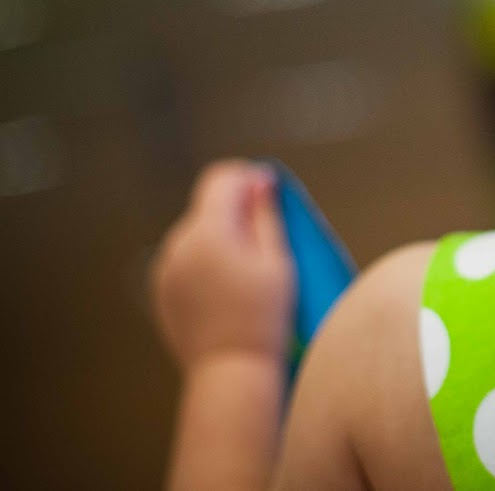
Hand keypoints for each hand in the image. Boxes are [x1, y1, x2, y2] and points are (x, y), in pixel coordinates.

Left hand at [152, 160, 293, 371]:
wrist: (231, 370)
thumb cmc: (263, 317)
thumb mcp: (277, 261)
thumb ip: (266, 215)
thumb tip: (260, 182)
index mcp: (208, 232)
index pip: (220, 180)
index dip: (247, 177)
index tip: (269, 190)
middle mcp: (178, 246)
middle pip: (208, 207)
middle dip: (236, 211)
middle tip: (268, 235)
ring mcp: (165, 270)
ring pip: (196, 235)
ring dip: (221, 237)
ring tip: (249, 267)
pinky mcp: (163, 292)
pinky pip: (186, 261)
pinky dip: (207, 261)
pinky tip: (229, 287)